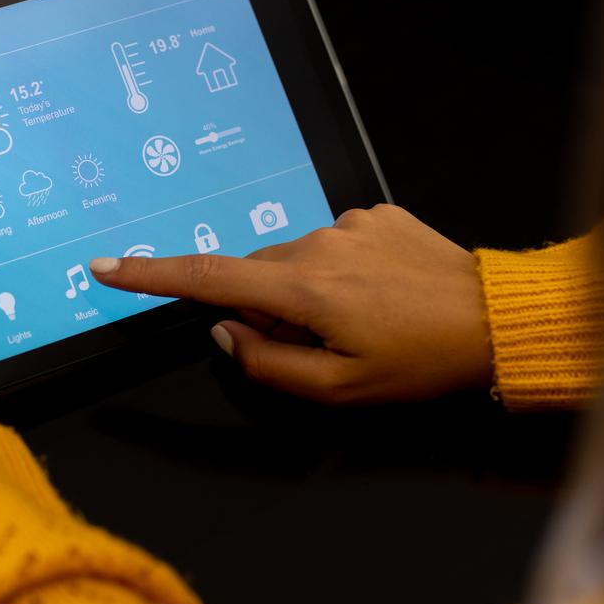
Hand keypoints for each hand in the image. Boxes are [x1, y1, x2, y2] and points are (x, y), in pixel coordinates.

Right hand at [90, 205, 492, 403]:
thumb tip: (226, 333)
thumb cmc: (421, 363)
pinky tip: (383, 294)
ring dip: (308, 290)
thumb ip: (267, 364)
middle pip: (257, 275)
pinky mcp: (376, 214)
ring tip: (365, 322)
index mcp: (303, 289)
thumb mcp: (339, 390)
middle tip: (322, 346)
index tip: (105, 267)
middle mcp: (318, 244)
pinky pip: (336, 243)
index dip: (150, 275)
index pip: (206, 279)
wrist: (498, 320)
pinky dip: (343, 270)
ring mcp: (349, 223)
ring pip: (297, 260)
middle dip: (269, 308)